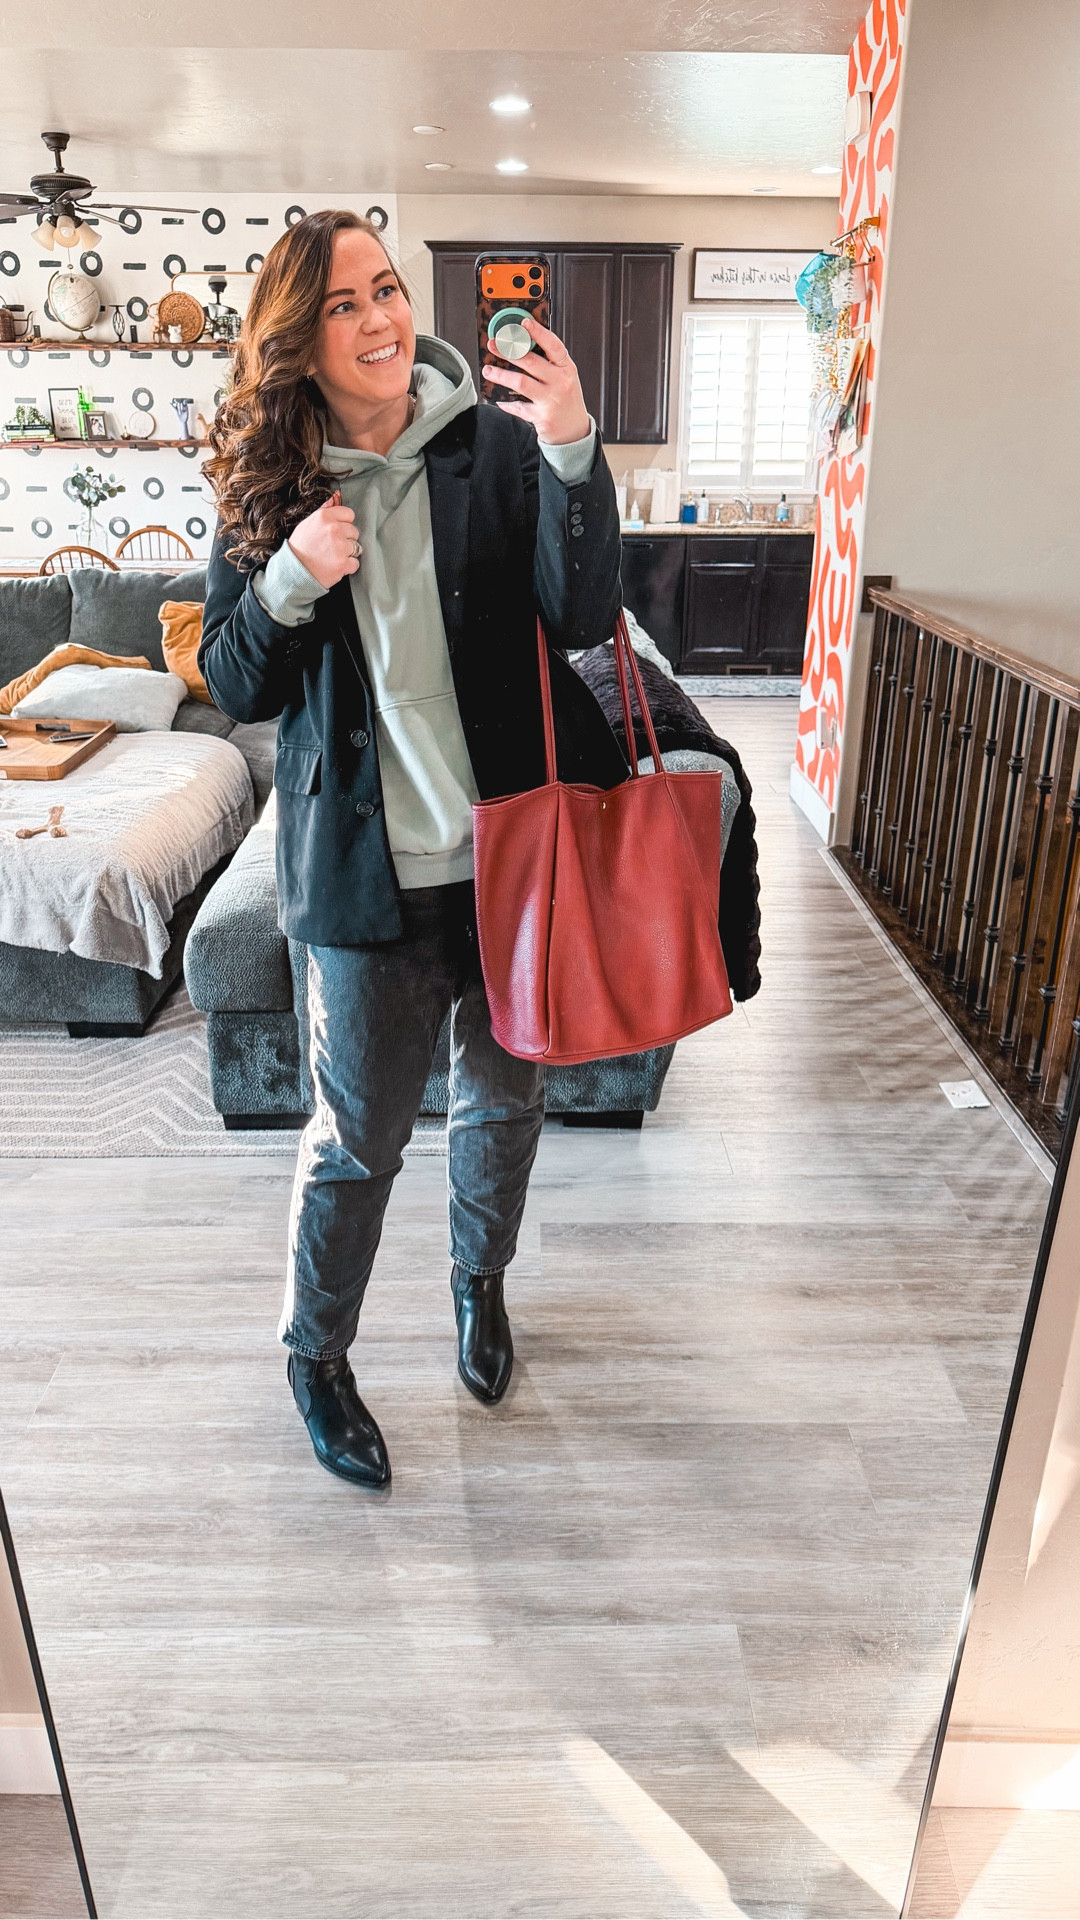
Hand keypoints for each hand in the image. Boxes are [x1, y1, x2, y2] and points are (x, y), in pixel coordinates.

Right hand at [287, 491, 360, 588]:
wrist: (294, 571)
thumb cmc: (301, 546)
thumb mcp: (308, 523)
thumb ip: (325, 509)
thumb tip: (336, 496)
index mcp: (325, 516)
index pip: (349, 514)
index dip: (344, 523)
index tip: (336, 531)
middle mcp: (334, 529)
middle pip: (354, 531)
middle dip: (346, 539)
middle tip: (332, 546)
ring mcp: (340, 547)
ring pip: (356, 547)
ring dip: (347, 553)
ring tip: (332, 556)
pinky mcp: (343, 564)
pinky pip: (355, 563)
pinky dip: (347, 566)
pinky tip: (335, 565)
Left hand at [482, 316, 590, 444]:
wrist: (574, 431)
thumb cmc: (566, 400)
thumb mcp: (564, 377)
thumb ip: (548, 362)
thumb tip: (522, 344)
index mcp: (567, 368)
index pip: (553, 346)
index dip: (538, 332)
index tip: (524, 323)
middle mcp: (561, 383)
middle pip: (531, 362)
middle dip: (509, 351)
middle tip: (494, 344)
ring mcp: (551, 400)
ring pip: (521, 383)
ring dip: (501, 375)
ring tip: (488, 370)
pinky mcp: (542, 417)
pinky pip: (519, 407)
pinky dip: (506, 403)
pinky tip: (498, 399)